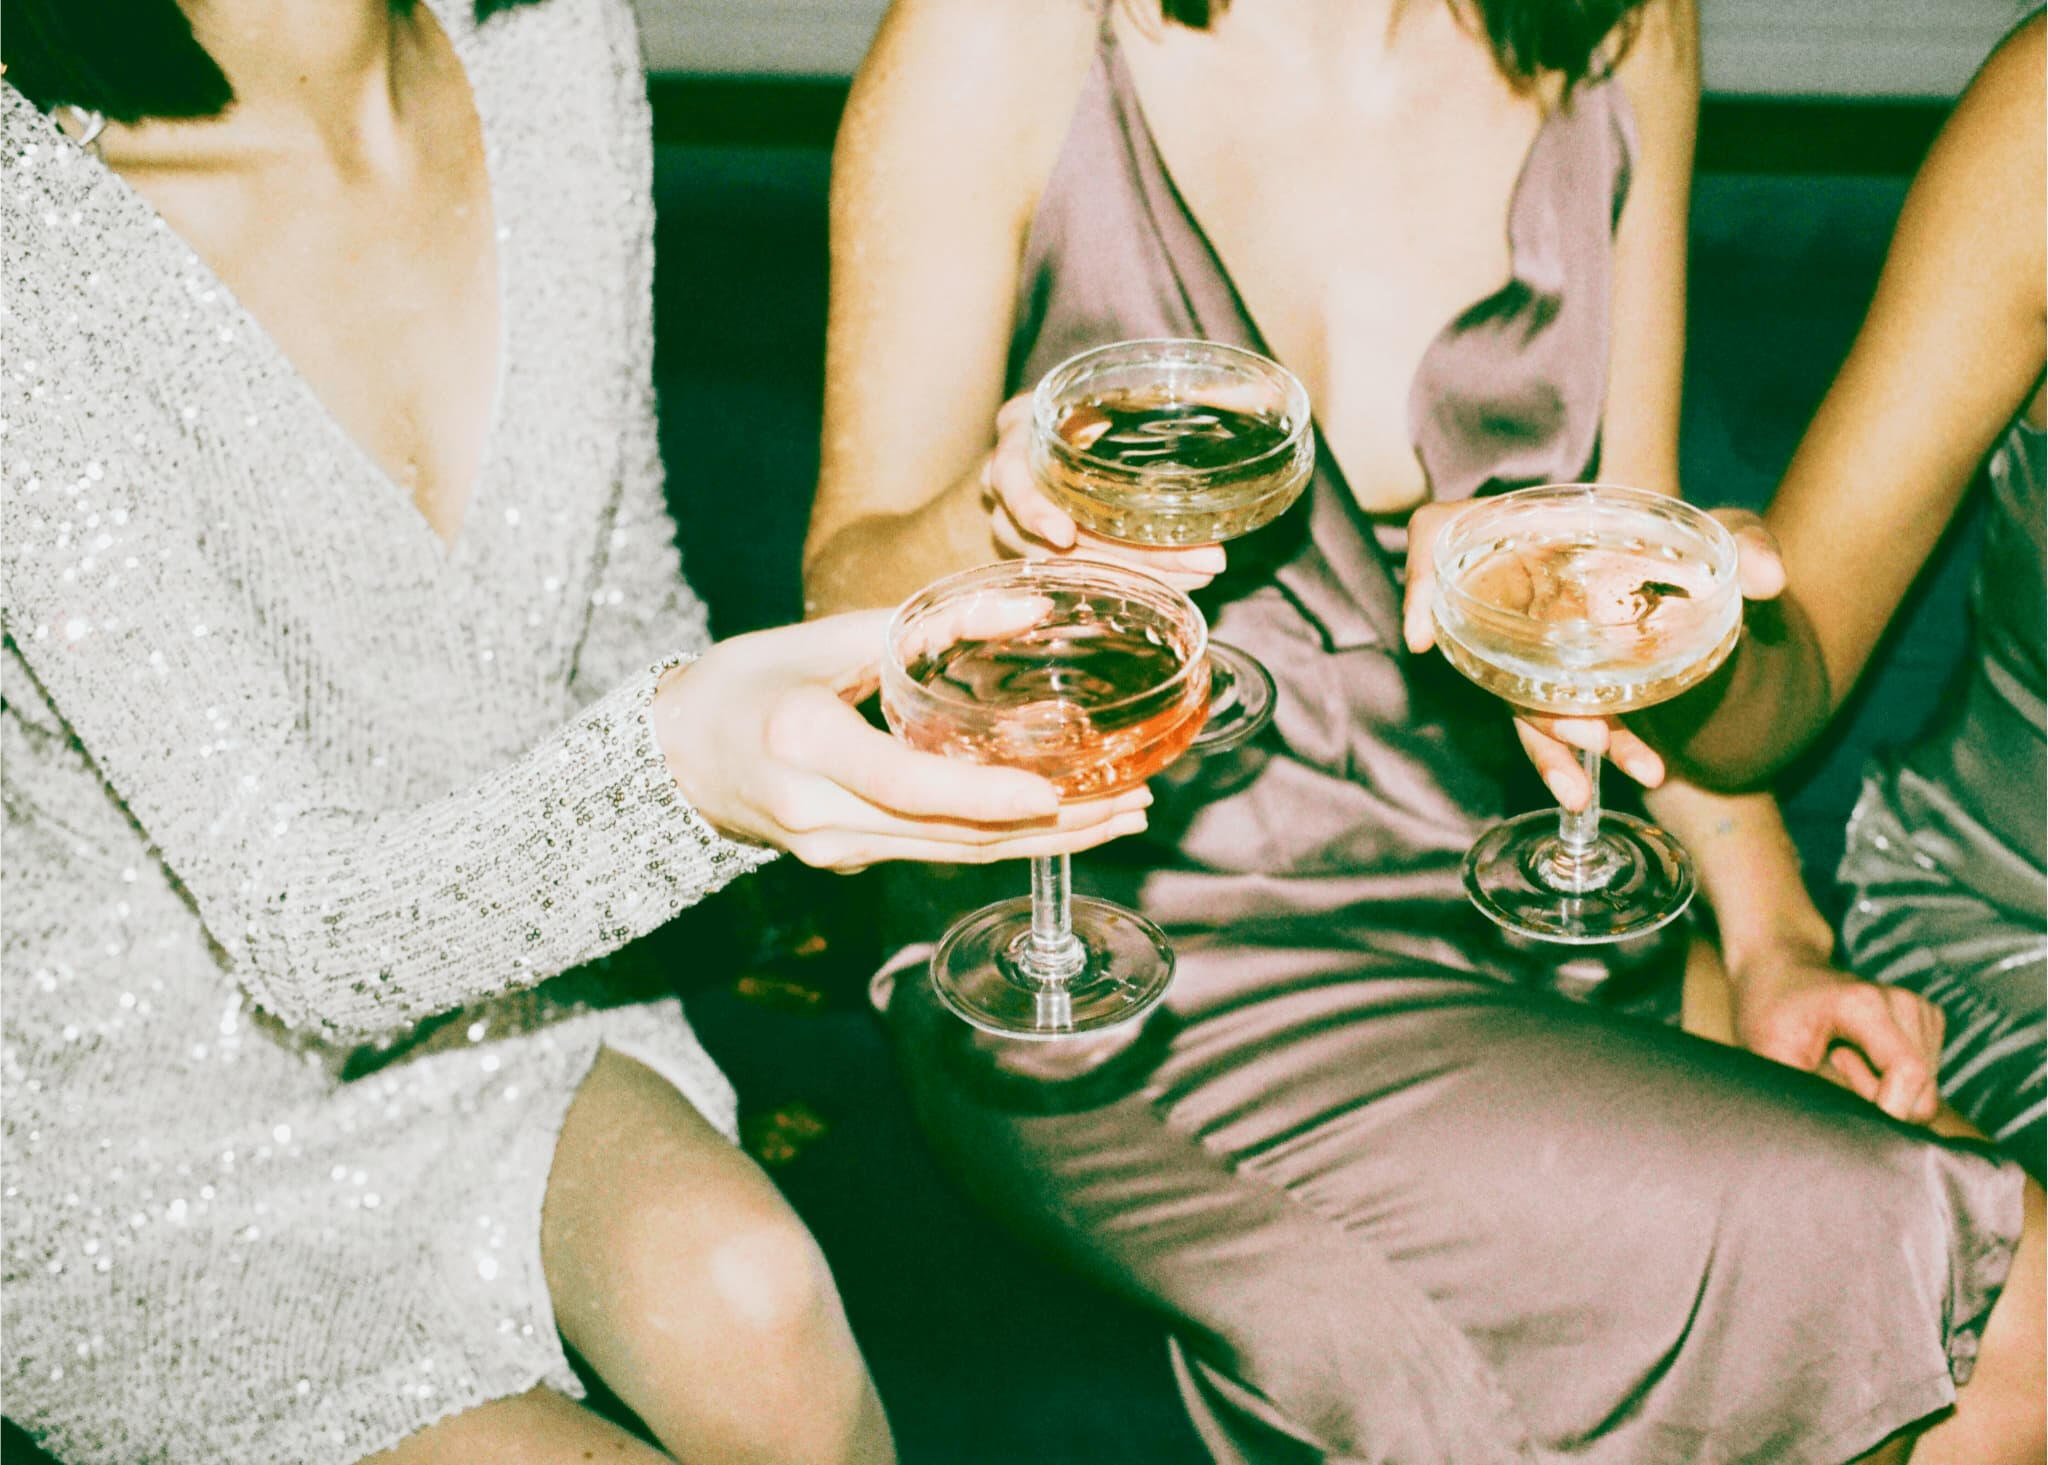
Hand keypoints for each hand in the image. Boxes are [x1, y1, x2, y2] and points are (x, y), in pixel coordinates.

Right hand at [653, 609, 1151, 871]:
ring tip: (1119, 817)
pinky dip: (999, 840)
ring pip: (951, 855)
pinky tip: (1059, 824)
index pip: (905, 784)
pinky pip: (934, 854)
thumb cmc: (744, 681)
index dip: (982, 797)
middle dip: (1051, 828)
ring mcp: (832, 850)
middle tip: (1133, 803)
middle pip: (948, 836)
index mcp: (804, 743)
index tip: (1053, 796)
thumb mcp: (825, 636)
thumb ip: (926, 623)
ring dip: (1041, 844)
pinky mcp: (846, 862)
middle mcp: (819, 813)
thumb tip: (1029, 605)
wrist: (672, 757)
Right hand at [982, 392, 1226, 591]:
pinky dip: (1132, 581)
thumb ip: (1186, 393)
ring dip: (1137, 575)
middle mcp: (1012, 489)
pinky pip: (1083, 578)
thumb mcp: (1122, 388)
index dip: (1033, 509)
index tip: (1065, 534)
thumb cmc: (1093, 404)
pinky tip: (1180, 584)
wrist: (1071, 429)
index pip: (1010, 477)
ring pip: (1070, 567)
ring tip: (1200, 573)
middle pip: (1052, 538)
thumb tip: (1258, 390)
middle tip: (1199, 561)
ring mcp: (1024, 529)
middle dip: (1126, 556)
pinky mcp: (1049, 555)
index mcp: (1020, 437)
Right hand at [1400, 499, 1788, 809]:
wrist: (1719, 591)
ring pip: (1520, 699)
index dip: (1422, 584)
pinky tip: (1618, 780)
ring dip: (1561, 745)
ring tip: (1627, 770)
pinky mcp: (1558, 684)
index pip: (1443, 540)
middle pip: (1487, 647)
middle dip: (1535, 703)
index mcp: (1533, 534)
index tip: (1419, 638)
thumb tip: (1770, 579)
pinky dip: (1576, 757)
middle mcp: (1519, 589)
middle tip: (1593, 735)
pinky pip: (1549, 723)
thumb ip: (1746, 542)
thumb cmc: (1700, 546)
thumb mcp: (1723, 531)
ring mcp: (1532, 643)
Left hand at [1729, 945, 1944, 1123]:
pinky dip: (1892, 1081)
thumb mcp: (1770, 1053)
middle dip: (1878, 1102)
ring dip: (1882, 1091)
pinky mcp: (1928, 1022)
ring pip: (1925, 1094)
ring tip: (1840, 1058)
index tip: (1851, 1115)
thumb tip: (1835, 1139)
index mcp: (1866, 1005)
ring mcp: (1921, 1011)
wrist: (1779, 969)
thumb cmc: (1769, 1012)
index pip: (1909, 1073)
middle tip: (1832, 1068)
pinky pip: (1924, 1083)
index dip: (1889, 1111)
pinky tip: (1858, 1055)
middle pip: (1921, 1094)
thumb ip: (1808, 1095)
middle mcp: (1904, 1003)